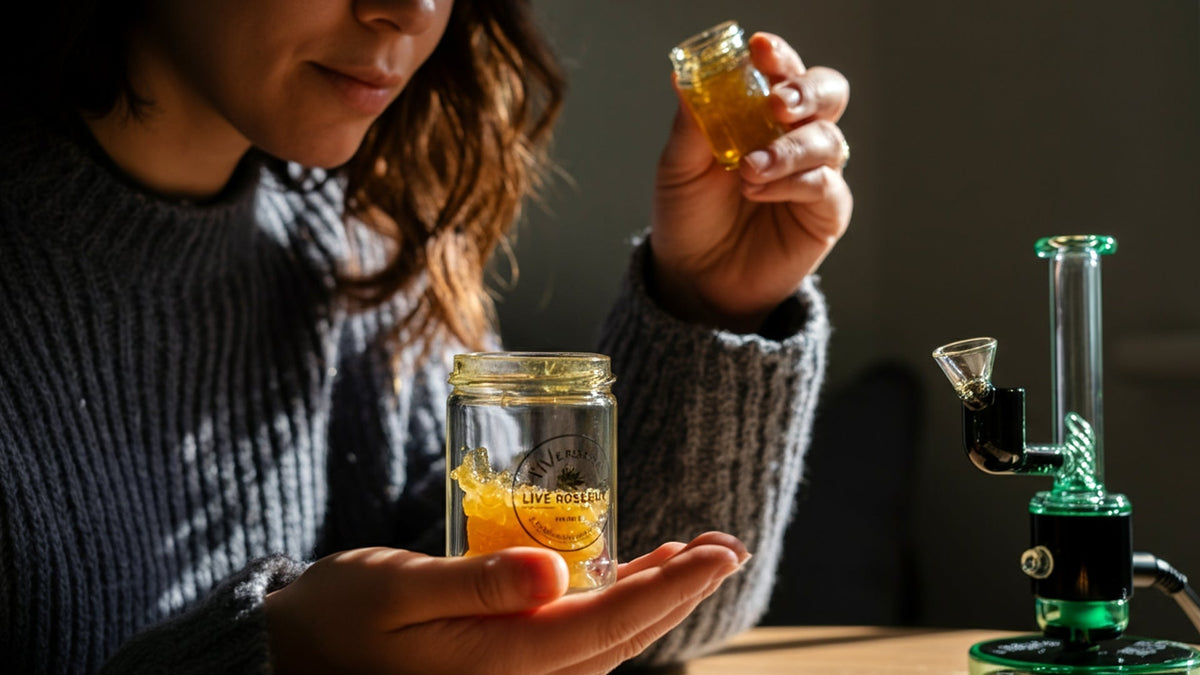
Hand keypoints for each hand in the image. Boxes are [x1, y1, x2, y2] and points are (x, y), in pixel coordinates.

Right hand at [264, 532, 748, 673]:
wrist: (291, 660)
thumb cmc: (335, 616)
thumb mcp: (396, 588)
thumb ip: (476, 582)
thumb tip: (556, 572)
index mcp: (496, 666)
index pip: (606, 625)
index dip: (671, 589)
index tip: (720, 553)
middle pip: (620, 640)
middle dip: (679, 593)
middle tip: (726, 546)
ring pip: (605, 647)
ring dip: (652, 603)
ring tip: (691, 558)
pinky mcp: (499, 671)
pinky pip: (576, 647)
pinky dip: (612, 612)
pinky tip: (627, 579)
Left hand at [651, 32, 852, 332]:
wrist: (694, 278)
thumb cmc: (689, 216)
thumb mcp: (678, 168)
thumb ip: (691, 125)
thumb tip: (685, 77)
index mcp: (762, 114)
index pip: (783, 72)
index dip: (778, 56)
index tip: (759, 49)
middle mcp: (796, 137)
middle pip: (828, 93)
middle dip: (806, 90)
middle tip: (777, 103)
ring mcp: (815, 174)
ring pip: (828, 140)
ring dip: (788, 149)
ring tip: (748, 170)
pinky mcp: (826, 213)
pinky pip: (826, 186)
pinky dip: (793, 184)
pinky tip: (758, 192)